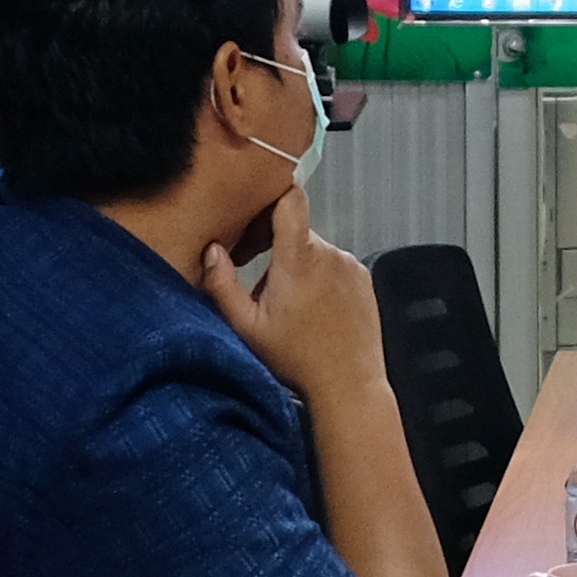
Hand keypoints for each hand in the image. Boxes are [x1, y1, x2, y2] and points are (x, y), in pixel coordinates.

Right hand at [202, 190, 383, 402]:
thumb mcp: (247, 327)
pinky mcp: (363, 279)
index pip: (290, 199)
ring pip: (314, 252)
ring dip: (298, 269)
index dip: (273, 192)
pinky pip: (335, 266)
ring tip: (290, 308)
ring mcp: (350, 265)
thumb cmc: (297, 359)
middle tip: (261, 286)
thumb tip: (212, 249)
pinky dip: (321, 279)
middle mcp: (328, 253)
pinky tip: (314, 311)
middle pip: (295, 232)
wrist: (349, 384)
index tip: (258, 203)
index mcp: (298, 258)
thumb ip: (222, 284)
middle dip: (275, 250)